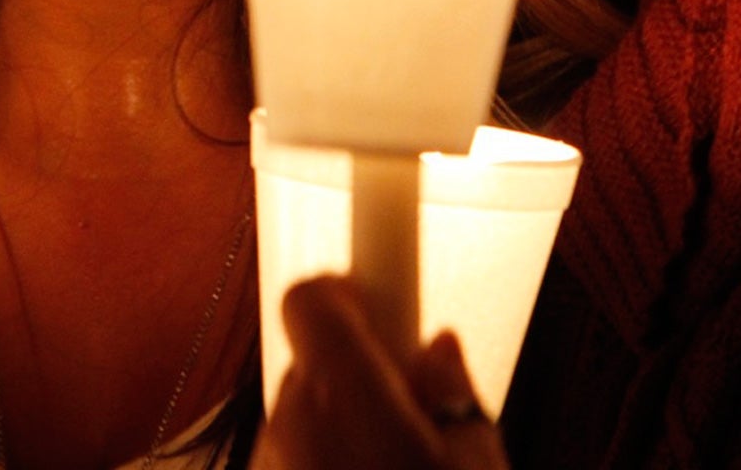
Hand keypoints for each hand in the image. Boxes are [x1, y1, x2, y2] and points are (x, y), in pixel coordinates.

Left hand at [251, 275, 510, 469]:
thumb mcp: (474, 465)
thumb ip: (455, 394)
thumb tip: (441, 354)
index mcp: (339, 392)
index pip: (311, 297)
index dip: (346, 289)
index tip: (381, 296)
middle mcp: (288, 420)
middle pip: (315, 358)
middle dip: (360, 368)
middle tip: (410, 400)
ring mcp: (266, 458)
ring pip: (305, 410)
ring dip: (343, 420)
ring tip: (396, 459)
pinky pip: (292, 452)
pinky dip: (325, 457)